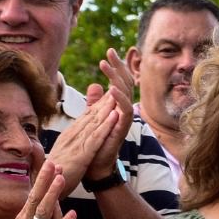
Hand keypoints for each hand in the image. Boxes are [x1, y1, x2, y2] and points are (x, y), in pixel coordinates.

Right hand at [0, 160, 77, 218]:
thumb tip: (38, 203)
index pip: (33, 195)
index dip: (42, 180)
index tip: (51, 163)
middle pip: (36, 198)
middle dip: (45, 180)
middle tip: (54, 162)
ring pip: (44, 212)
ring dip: (53, 195)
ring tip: (61, 179)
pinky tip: (73, 214)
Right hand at [46, 93, 120, 188]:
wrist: (46, 190)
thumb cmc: (55, 174)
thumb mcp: (62, 155)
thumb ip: (65, 143)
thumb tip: (59, 137)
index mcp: (68, 137)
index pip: (85, 118)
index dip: (97, 105)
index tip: (109, 94)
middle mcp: (71, 137)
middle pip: (90, 116)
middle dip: (104, 101)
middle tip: (116, 86)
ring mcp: (76, 145)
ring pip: (94, 122)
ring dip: (107, 108)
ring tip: (117, 94)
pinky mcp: (81, 155)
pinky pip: (96, 137)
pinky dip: (106, 125)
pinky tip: (115, 115)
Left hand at [83, 49, 136, 181]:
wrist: (95, 166)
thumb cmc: (95, 143)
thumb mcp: (92, 117)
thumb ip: (95, 102)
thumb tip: (94, 85)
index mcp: (116, 106)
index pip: (119, 81)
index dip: (115, 66)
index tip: (107, 52)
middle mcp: (123, 110)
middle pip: (125, 83)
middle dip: (118, 66)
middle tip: (109, 52)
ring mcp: (124, 118)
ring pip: (126, 93)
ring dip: (116, 78)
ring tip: (105, 65)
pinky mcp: (123, 128)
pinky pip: (125, 110)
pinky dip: (119, 98)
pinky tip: (111, 88)